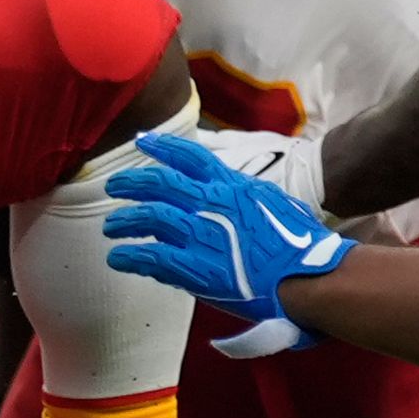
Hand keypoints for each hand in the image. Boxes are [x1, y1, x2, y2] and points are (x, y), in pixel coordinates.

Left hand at [98, 130, 351, 356]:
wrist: (307, 276)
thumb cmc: (301, 244)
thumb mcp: (275, 204)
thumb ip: (246, 196)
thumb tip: (232, 192)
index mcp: (233, 186)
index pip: (191, 156)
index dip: (163, 146)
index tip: (143, 141)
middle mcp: (212, 203)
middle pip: (160, 183)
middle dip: (132, 182)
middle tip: (114, 186)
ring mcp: (201, 235)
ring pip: (149, 218)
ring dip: (125, 221)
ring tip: (110, 227)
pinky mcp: (195, 268)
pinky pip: (151, 258)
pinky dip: (130, 256)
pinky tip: (118, 258)